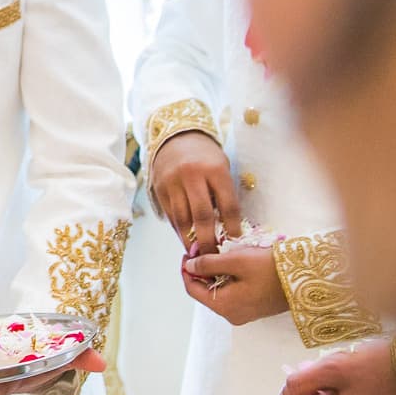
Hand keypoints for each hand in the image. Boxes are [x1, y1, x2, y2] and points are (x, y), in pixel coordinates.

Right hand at [147, 131, 243, 249]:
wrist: (177, 137)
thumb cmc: (206, 157)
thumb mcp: (221, 168)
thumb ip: (223, 194)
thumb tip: (227, 230)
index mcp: (215, 170)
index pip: (227, 205)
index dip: (232, 228)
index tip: (235, 243)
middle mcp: (193, 176)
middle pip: (202, 216)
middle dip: (208, 240)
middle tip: (213, 257)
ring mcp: (173, 182)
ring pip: (182, 219)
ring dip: (190, 240)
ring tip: (198, 254)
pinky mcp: (160, 189)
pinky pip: (170, 215)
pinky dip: (179, 230)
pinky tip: (185, 239)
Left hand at [182, 246, 287, 324]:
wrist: (306, 279)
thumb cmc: (270, 269)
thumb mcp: (236, 261)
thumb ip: (209, 263)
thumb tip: (189, 265)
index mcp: (224, 306)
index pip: (192, 289)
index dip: (186, 269)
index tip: (188, 251)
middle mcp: (232, 314)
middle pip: (205, 291)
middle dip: (201, 270)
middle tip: (203, 248)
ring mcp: (244, 313)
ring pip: (219, 291)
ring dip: (215, 273)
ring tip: (219, 252)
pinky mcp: (254, 308)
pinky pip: (233, 293)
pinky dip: (228, 278)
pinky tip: (233, 263)